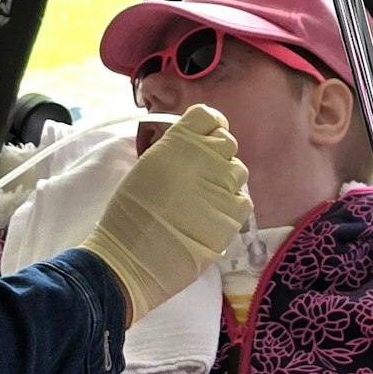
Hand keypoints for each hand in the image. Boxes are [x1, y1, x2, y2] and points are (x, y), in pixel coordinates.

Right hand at [78, 105, 250, 324]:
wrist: (134, 257)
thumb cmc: (130, 214)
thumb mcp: (146, 168)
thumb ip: (173, 151)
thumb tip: (190, 149)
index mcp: (179, 141)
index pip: (208, 116)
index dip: (208, 128)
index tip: (203, 141)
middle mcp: (206, 156)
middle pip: (227, 142)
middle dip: (217, 156)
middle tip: (201, 177)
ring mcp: (224, 184)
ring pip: (238, 171)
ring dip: (225, 181)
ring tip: (205, 201)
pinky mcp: (234, 214)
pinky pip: (243, 200)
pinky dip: (231, 207)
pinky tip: (212, 218)